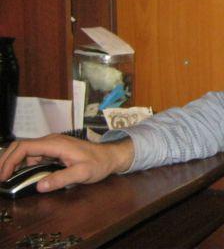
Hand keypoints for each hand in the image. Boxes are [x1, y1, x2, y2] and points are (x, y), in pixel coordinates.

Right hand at [0, 134, 133, 192]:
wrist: (110, 156)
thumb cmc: (99, 163)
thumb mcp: (82, 173)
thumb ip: (62, 179)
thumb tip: (40, 186)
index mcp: (56, 144)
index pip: (25, 147)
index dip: (10, 160)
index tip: (3, 176)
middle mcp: (51, 141)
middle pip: (21, 146)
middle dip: (6, 160)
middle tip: (0, 178)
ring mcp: (52, 145)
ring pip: (25, 151)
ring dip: (13, 163)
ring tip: (6, 179)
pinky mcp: (53, 150)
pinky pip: (33, 155)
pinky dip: (22, 164)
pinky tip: (19, 175)